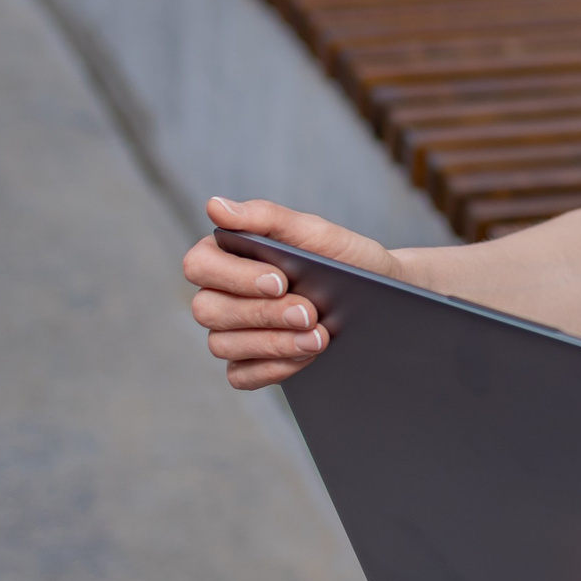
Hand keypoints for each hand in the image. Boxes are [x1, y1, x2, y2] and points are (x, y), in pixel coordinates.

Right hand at [183, 196, 404, 388]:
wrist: (381, 296)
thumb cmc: (343, 258)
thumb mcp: (315, 234)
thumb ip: (268, 218)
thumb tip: (214, 206)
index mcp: (230, 254)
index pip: (200, 265)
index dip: (234, 276)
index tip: (280, 280)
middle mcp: (222, 294)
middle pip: (207, 309)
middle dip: (262, 314)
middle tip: (310, 312)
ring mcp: (231, 331)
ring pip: (222, 344)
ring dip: (272, 343)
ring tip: (319, 337)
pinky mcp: (247, 363)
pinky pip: (240, 375)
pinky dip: (272, 368)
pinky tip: (305, 356)